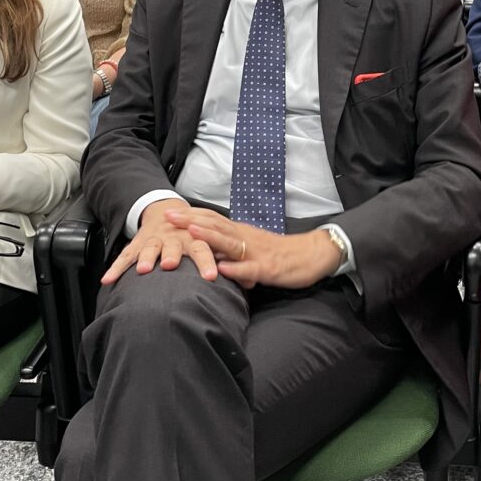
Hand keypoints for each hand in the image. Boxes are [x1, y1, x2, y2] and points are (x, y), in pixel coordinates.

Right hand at [101, 199, 219, 284]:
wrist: (165, 210)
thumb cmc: (192, 234)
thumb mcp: (207, 242)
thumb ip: (224, 260)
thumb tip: (250, 282)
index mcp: (193, 237)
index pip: (203, 247)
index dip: (207, 261)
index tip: (212, 276)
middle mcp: (174, 237)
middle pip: (175, 246)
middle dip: (172, 255)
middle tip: (170, 265)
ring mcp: (154, 240)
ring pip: (150, 248)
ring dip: (146, 258)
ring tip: (142, 270)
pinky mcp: (137, 244)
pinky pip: (125, 256)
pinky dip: (116, 268)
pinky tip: (108, 280)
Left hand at [167, 208, 342, 289]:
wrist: (312, 255)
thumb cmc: (280, 253)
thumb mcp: (251, 249)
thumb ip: (230, 250)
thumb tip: (208, 254)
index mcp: (240, 232)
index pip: (212, 220)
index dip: (190, 215)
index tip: (168, 211)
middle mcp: (245, 237)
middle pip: (215, 226)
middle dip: (191, 220)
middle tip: (168, 215)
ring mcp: (256, 252)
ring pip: (230, 243)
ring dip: (210, 236)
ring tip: (191, 231)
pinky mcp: (269, 268)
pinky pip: (251, 268)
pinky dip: (236, 268)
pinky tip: (223, 269)